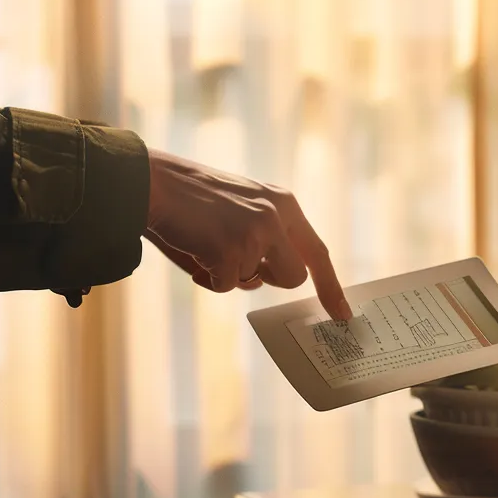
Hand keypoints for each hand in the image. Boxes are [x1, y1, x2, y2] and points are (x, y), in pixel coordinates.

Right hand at [143, 148, 351, 320]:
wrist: (154, 183)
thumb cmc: (193, 200)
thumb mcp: (243, 209)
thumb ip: (267, 239)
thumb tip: (267, 279)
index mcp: (284, 204)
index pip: (318, 252)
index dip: (331, 286)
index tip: (343, 313)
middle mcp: (277, 216)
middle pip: (294, 278)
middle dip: (268, 279)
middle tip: (235, 261)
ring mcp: (256, 234)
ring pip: (256, 283)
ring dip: (231, 274)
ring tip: (207, 244)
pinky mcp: (230, 251)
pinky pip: (225, 286)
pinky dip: (208, 278)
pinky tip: (195, 250)